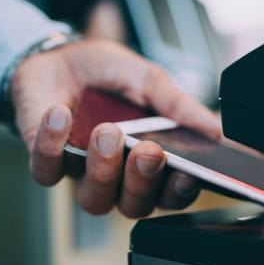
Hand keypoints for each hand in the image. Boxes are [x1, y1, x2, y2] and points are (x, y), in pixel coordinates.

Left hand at [11, 39, 220, 216]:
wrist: (62, 58)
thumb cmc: (111, 76)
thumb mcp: (152, 82)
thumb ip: (181, 108)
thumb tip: (216, 130)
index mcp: (153, 165)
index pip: (173, 194)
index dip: (181, 191)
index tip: (188, 173)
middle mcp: (121, 178)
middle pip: (136, 206)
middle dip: (143, 181)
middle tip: (148, 151)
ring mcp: (84, 174)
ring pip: (95, 200)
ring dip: (104, 169)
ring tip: (107, 131)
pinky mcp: (47, 162)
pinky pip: (48, 170)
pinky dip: (53, 143)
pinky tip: (61, 114)